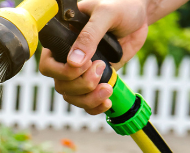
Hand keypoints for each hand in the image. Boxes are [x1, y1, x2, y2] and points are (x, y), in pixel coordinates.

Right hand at [38, 0, 149, 114]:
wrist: (140, 14)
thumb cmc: (121, 6)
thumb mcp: (105, 13)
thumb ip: (89, 35)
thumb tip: (74, 62)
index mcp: (63, 41)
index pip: (48, 65)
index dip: (62, 71)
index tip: (85, 64)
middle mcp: (68, 58)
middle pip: (61, 85)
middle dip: (81, 84)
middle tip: (102, 67)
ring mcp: (82, 71)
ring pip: (72, 96)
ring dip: (88, 98)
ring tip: (108, 88)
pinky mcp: (97, 79)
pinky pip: (87, 101)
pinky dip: (95, 106)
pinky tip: (107, 101)